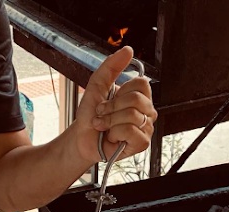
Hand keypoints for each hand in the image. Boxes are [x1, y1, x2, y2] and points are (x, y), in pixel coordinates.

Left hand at [71, 47, 157, 163]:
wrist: (82, 138)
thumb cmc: (90, 116)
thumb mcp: (97, 85)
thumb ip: (111, 66)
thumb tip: (128, 51)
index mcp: (139, 96)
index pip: (142, 83)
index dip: (122, 91)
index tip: (110, 100)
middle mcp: (146, 111)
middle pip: (137, 99)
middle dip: (113, 107)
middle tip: (103, 114)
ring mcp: (146, 127)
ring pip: (132, 115)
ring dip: (111, 120)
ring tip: (105, 126)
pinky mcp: (142, 142)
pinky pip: (131, 130)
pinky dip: (115, 133)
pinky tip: (113, 136)